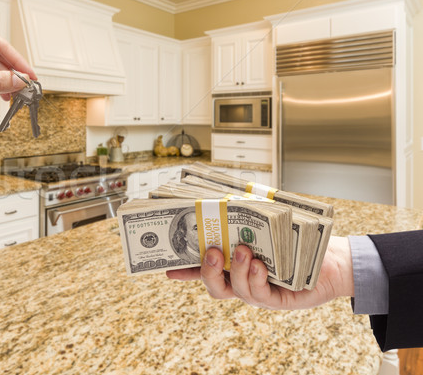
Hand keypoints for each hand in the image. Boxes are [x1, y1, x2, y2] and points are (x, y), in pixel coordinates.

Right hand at [167, 236, 353, 309]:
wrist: (329, 258)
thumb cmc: (295, 240)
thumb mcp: (267, 226)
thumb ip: (246, 218)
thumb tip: (228, 197)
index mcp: (233, 265)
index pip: (203, 269)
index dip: (184, 270)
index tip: (167, 268)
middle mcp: (241, 281)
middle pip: (214, 285)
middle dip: (206, 270)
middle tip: (210, 250)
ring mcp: (256, 291)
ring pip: (234, 289)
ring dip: (235, 269)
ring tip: (243, 251)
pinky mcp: (276, 298)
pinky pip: (259, 293)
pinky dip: (256, 278)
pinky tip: (260, 265)